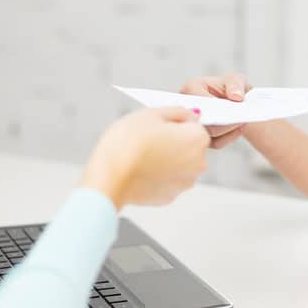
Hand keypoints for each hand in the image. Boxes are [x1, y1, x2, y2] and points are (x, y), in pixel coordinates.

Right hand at [80, 107, 210, 209]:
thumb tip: (190, 114)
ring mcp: (185, 183)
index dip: (174, 122)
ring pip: (179, 163)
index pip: (193, 124)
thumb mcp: (151, 113)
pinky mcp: (170, 196)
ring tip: (142, 155)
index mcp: (198, 139)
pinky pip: (167, 179)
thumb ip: (177, 111)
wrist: (109, 178)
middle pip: (189, 145)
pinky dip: (157, 174)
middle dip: (173, 141)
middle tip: (147, 139)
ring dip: (166, 158)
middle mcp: (198, 163)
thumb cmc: (127, 143)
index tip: (156, 126)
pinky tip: (140, 170)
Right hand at [180, 73, 251, 148]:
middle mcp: (187, 107)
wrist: (236, 102)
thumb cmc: (232, 88)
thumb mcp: (236, 80)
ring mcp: (193, 124)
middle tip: (240, 119)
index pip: (198, 101)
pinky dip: (230, 136)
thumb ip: (236, 84)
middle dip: (223, 121)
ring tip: (242, 122)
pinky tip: (240, 128)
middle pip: (202, 121)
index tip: (231, 109)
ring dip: (228, 129)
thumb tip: (236, 97)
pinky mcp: (203, 137)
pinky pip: (216, 143)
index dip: (214, 107)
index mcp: (191, 88)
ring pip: (210, 135)